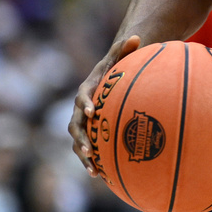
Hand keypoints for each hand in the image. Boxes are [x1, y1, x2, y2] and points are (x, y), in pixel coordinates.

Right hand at [69, 35, 141, 175]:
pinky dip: (93, 162)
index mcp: (87, 90)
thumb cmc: (116, 67)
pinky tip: (102, 175)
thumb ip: (125, 48)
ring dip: (84, 156)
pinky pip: (88, 150)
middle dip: (80, 139)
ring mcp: (83, 123)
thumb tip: (137, 36)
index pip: (82, 97)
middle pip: (74, 126)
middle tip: (89, 150)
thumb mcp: (120, 56)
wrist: (108, 80)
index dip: (85, 105)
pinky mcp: (90, 134)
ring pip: (77, 142)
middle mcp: (81, 109)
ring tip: (93, 170)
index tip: (91, 113)